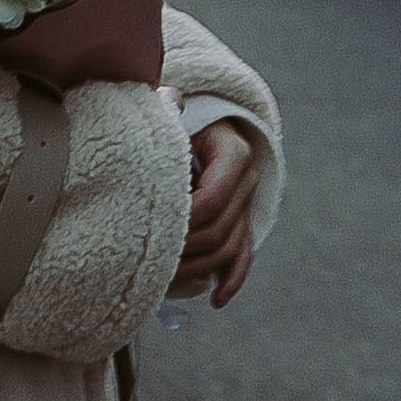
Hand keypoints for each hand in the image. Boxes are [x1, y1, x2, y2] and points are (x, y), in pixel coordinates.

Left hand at [169, 120, 262, 307]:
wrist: (201, 127)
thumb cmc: (179, 123)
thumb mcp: (174, 116)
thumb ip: (168, 111)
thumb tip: (168, 100)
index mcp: (233, 153)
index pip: (212, 198)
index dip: (184, 220)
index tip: (155, 230)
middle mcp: (247, 181)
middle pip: (220, 229)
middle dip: (186, 249)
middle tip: (152, 260)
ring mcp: (247, 205)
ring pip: (229, 248)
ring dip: (200, 269)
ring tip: (167, 279)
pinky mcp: (243, 224)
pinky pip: (244, 256)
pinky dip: (233, 279)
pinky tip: (217, 300)